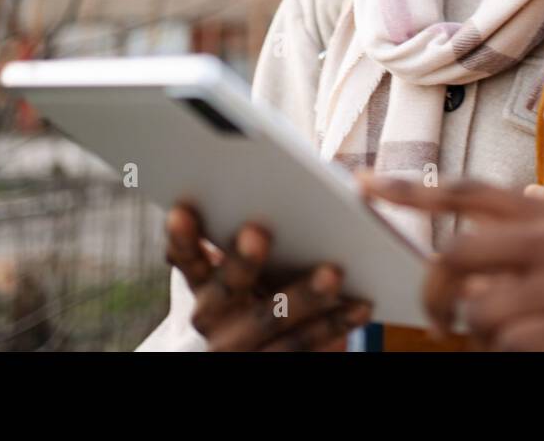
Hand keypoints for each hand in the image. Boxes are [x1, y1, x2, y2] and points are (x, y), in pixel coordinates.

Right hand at [165, 201, 371, 350]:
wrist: (261, 348)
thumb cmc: (267, 285)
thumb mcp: (249, 265)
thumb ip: (253, 232)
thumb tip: (294, 182)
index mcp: (203, 284)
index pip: (186, 258)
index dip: (182, 236)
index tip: (182, 208)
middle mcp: (214, 317)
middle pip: (228, 289)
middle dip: (242, 261)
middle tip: (257, 231)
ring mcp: (242, 346)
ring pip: (271, 320)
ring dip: (304, 296)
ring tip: (333, 272)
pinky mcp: (273, 362)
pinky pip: (304, 345)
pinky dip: (335, 324)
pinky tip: (361, 305)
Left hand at [358, 177, 543, 350]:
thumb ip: (543, 226)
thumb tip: (495, 207)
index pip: (467, 193)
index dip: (408, 191)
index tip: (362, 187)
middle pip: (456, 258)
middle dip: (434, 293)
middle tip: (441, 316)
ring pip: (483, 316)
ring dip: (482, 340)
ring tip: (511, 343)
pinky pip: (517, 350)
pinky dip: (513, 358)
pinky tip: (539, 352)